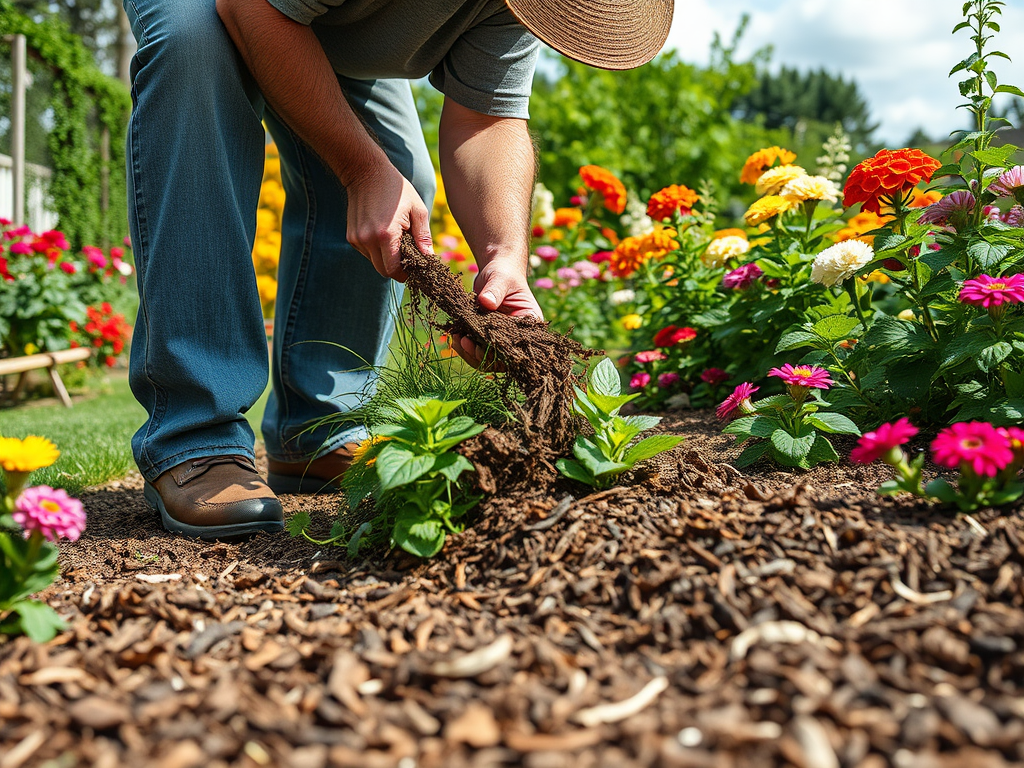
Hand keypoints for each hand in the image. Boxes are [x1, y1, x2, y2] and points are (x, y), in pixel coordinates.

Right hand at [345, 162, 432, 281]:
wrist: (366, 172)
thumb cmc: (396, 189)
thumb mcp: (417, 209)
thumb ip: (424, 236)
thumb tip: (429, 257)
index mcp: (386, 234)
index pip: (394, 269)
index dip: (406, 273)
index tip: (415, 270)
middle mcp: (367, 240)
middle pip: (383, 271)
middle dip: (397, 269)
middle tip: (409, 259)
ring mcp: (357, 239)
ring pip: (375, 263)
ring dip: (386, 259)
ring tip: (396, 241)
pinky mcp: (351, 237)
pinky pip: (367, 253)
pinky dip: (377, 250)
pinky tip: (383, 234)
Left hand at [451, 258, 542, 369]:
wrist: (495, 270)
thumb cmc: (504, 273)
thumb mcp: (501, 279)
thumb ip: (495, 290)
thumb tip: (486, 302)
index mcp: (529, 325)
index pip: (518, 347)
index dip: (500, 352)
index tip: (482, 346)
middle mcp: (516, 337)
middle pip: (501, 358)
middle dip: (481, 355)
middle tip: (465, 342)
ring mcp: (500, 338)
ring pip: (486, 357)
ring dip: (470, 353)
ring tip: (457, 339)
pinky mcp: (486, 336)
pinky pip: (476, 348)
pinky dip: (464, 345)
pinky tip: (455, 335)